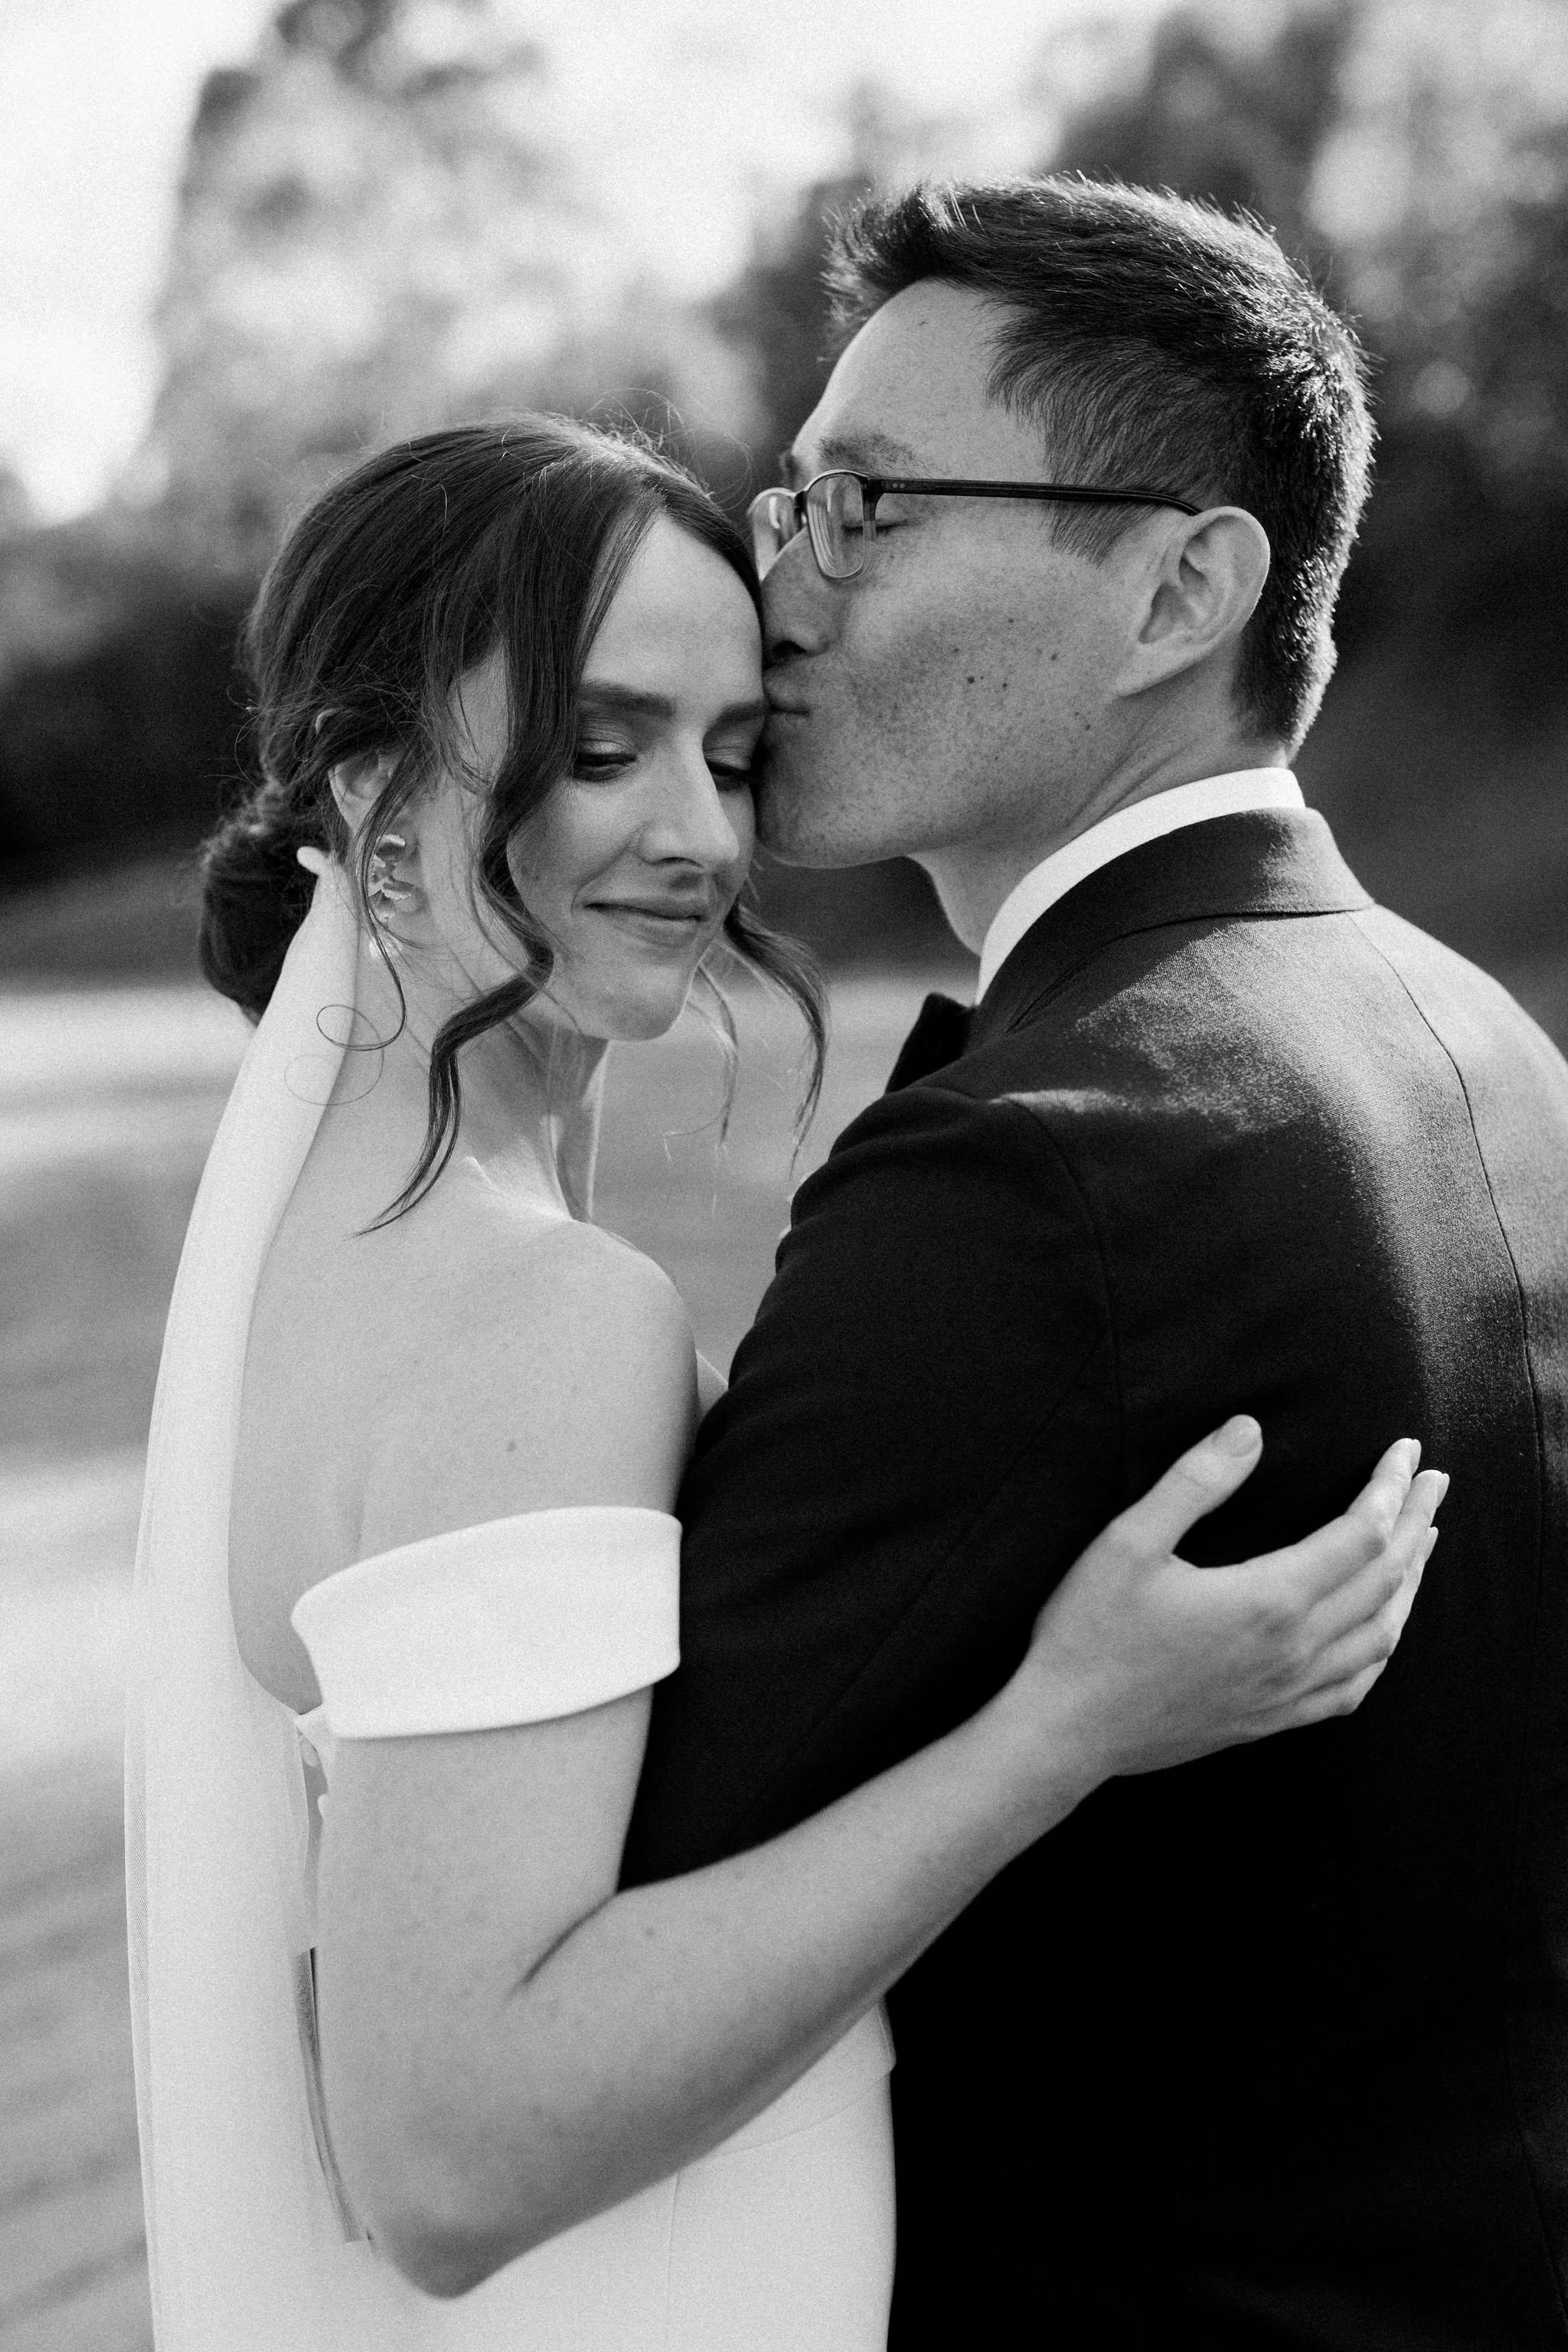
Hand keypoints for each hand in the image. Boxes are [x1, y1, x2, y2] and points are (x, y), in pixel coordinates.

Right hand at [1003, 1421, 1445, 1787]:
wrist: (1066, 1730)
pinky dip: (1383, 1650)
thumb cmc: (1091, 1633)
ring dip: (1411, 1582)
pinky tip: (1383, 1633)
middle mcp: (1294, 1649)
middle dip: (1416, 1523)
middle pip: (1384, 1578)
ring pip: (1381, 1635)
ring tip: (1424, 1543)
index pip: (1360, 1533)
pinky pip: (1353, 1688)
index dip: (1390, 1488)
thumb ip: (1196, 1482)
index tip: (1406, 1451)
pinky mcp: (1271, 1720)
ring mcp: (1287, 1691)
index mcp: (1268, 1599)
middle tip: (1437, 1481)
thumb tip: (1250, 1429)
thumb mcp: (1129, 1542)